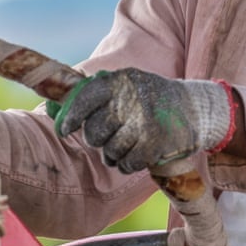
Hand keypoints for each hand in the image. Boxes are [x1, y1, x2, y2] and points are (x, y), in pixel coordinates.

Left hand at [55, 67, 230, 171]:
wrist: (196, 108)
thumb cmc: (151, 98)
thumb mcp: (127, 85)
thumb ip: (93, 95)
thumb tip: (49, 107)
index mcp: (120, 81)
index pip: (84, 99)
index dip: (70, 118)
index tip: (64, 130)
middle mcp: (130, 99)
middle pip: (94, 133)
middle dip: (98, 140)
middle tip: (110, 136)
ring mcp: (143, 122)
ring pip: (109, 152)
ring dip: (115, 155)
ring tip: (128, 145)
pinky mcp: (154, 143)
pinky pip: (126, 164)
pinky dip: (129, 164)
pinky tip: (139, 154)